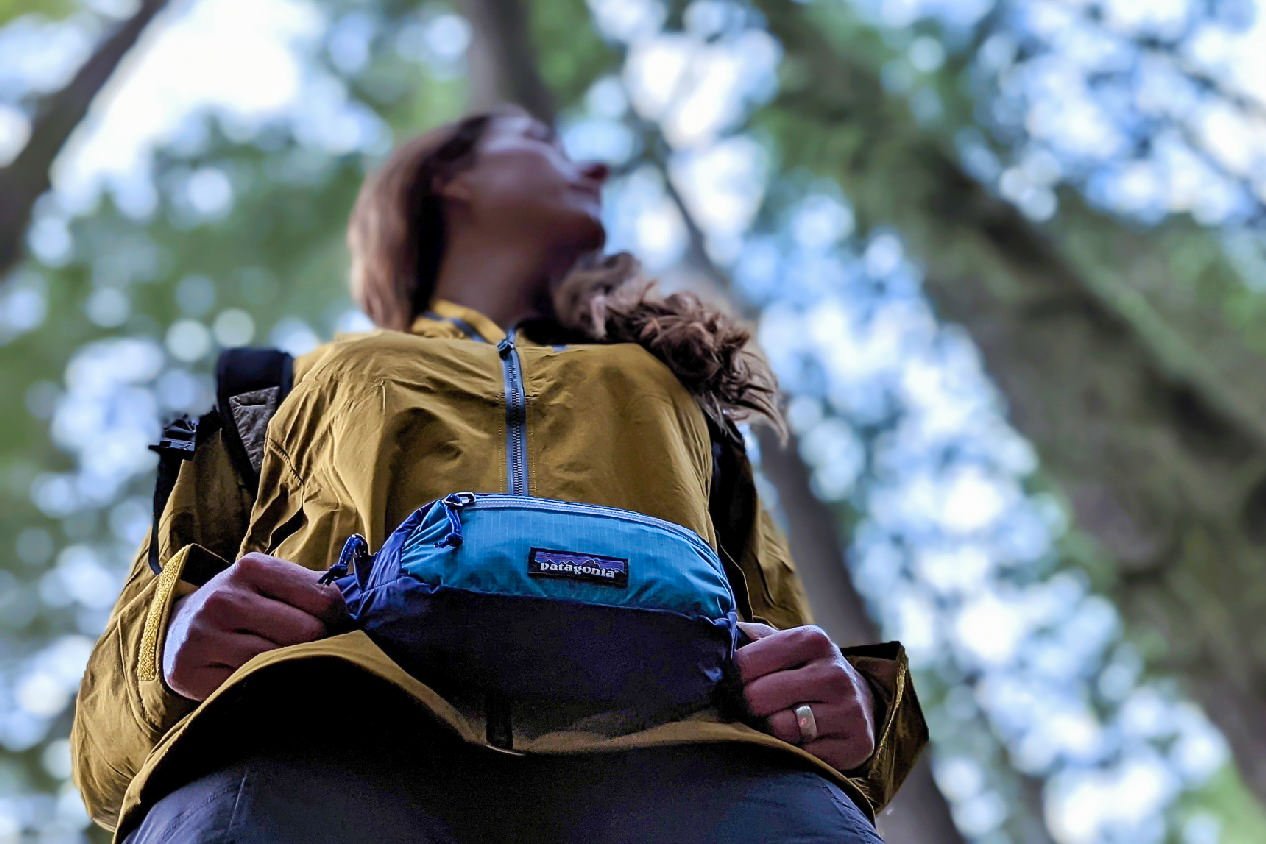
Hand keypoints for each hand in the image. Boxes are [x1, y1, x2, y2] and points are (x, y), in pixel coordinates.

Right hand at [162, 553, 346, 701]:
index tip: (336, 625)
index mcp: (252, 568)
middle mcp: (224, 599)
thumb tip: (360, 603)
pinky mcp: (188, 672)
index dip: (339, 617)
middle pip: (306, 632)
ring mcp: (203, 636)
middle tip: (311, 649)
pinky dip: (260, 686)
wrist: (178, 627)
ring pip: (278, 662)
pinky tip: (256, 678)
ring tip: (284, 663)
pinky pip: (247, 686)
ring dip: (290, 667)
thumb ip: (313, 589)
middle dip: (316, 644)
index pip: (324, 598)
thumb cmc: (243, 605)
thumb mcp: (271, 583)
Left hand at [734, 621, 875, 771]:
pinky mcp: (855, 745)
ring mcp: (848, 710)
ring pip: (780, 729)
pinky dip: (793, 752)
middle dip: (749, 706)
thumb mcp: (786, 646)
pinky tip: (800, 740)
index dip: (732, 678)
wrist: (860, 702)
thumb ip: (751, 638)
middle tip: (753, 707)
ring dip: (770, 731)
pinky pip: (802, 756)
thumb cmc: (806, 671)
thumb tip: (716, 634)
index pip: (746, 663)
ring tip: (778, 721)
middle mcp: (834, 672)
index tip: (734, 684)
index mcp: (812, 640)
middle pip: (758, 698)